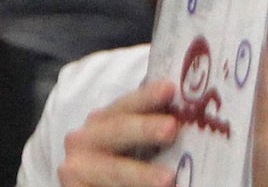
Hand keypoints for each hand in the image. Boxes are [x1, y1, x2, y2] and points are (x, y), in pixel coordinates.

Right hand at [57, 77, 180, 186]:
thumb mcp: (131, 144)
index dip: (147, 96)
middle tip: (171, 128)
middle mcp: (82, 141)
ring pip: (113, 170)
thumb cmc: (119, 164)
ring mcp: (75, 170)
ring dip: (140, 175)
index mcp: (101, 122)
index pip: (126, 105)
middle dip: (144, 129)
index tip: (170, 89)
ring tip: (168, 178)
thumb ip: (152, 133)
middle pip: (117, 131)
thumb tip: (191, 120)